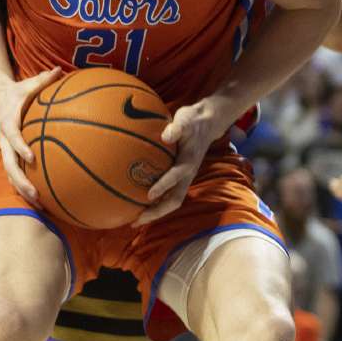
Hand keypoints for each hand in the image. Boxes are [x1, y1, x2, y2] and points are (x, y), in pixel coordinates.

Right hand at [0, 67, 62, 203]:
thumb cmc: (17, 92)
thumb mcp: (28, 84)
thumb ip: (44, 79)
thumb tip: (60, 70)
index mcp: (8, 122)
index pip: (13, 136)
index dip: (21, 146)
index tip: (31, 157)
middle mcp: (4, 139)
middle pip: (9, 164)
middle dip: (21, 180)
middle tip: (35, 193)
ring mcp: (5, 149)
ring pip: (10, 173)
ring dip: (21, 189)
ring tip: (38, 204)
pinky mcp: (9, 154)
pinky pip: (15, 173)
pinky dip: (23, 185)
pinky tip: (39, 199)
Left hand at [135, 97, 232, 225]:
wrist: (207, 123)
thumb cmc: (193, 120)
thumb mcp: (186, 119)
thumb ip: (176, 128)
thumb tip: (165, 136)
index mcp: (189, 161)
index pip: (176, 176)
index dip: (163, 186)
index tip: (148, 195)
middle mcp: (187, 174)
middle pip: (174, 200)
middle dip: (156, 212)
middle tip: (136, 221)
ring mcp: (184, 178)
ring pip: (171, 201)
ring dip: (154, 212)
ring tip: (134, 221)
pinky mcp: (179, 177)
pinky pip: (167, 194)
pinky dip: (154, 203)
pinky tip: (137, 204)